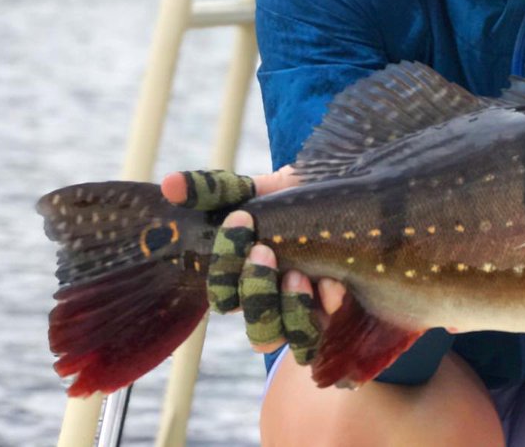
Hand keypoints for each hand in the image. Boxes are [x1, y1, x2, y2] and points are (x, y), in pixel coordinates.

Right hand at [160, 166, 335, 363]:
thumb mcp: (264, 190)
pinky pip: (321, 336)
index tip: (240, 219)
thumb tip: (169, 184)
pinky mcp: (336, 319)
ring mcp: (304, 315)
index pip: (222, 293)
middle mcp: (273, 305)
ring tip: (299, 276)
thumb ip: (218, 189)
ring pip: (283, 339)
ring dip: (287, 310)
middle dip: (254, 290)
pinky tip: (335, 284)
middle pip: (254, 327)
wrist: (354, 197)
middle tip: (265, 251)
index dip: (224, 264)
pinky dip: (325, 311)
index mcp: (248, 279)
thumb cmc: (302, 199)